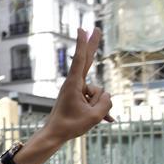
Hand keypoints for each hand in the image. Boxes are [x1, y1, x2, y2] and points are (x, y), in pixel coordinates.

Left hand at [42, 28, 112, 144]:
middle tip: (95, 28)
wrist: (54, 136)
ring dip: (99, 106)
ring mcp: (76, 91)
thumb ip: (106, 102)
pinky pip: (95, 101)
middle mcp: (74, 84)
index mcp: (73, 84)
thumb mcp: (95, 116)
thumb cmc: (71, 126)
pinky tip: (108, 121)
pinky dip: (100, 111)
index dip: (83, 43)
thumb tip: (106, 95)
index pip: (80, 60)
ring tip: (86, 117)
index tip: (82, 29)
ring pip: (98, 93)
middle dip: (92, 45)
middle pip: (86, 61)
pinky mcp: (78, 98)